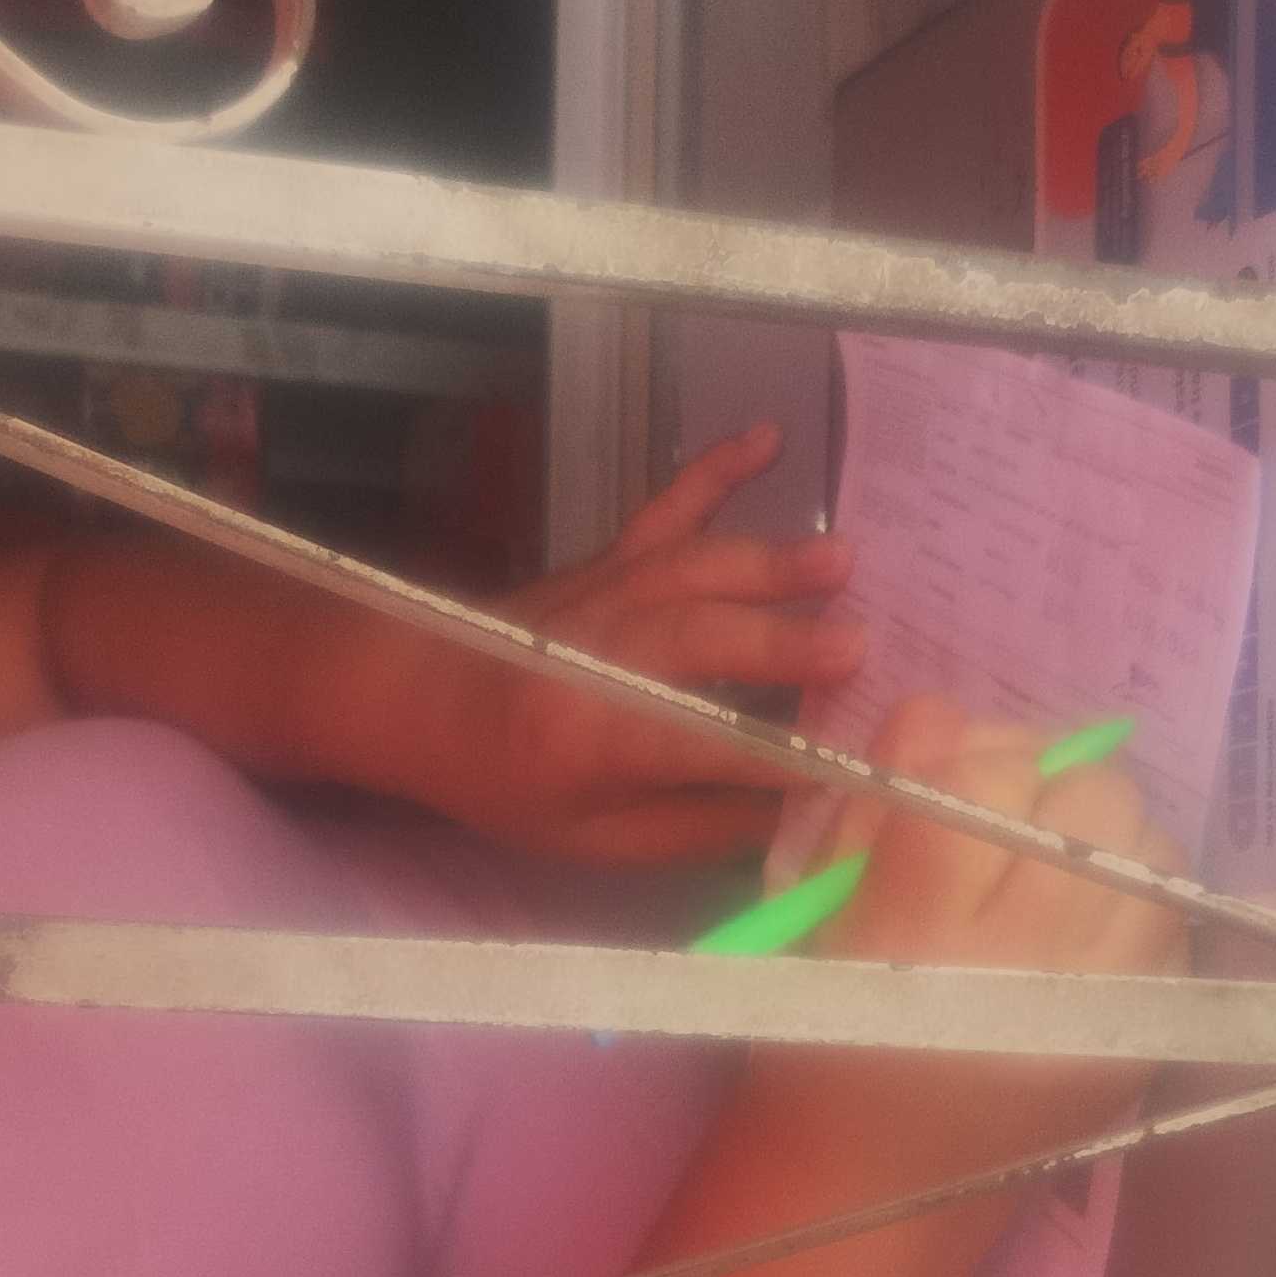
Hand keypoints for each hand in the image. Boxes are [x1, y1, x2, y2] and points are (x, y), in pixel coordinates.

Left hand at [382, 425, 863, 864]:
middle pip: (698, 641)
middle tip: (860, 647)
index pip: (694, 747)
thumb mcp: (588, 838)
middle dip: (781, 643)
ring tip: (844, 559)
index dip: (770, 757)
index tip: (844, 765)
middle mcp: (599, 656)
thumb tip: (789, 819)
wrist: (416, 697)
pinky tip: (768, 438)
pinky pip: (666, 507)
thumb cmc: (504, 778)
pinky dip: (716, 468)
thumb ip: (691, 830)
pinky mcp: (607, 560)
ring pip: (693, 569)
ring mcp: (605, 594)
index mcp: (591, 738)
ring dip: (769, 562)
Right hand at [754, 694, 1188, 1187]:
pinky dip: (1139, 906)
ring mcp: (1095, 1009)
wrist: (868, 1196)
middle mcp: (1018, 965)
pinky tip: (1087, 932)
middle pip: (1093, 800)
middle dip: (1051, 788)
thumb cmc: (812, 1044)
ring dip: (1106, 841)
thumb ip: (877, 801)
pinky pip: (1176, 924)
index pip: (984, 774)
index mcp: (909, 930)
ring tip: (1056, 874)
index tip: (954, 774)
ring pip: (1154, 852)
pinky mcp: (1139, 1043)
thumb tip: (952, 718)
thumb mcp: (811, 913)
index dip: (975, 753)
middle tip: (1009, 823)